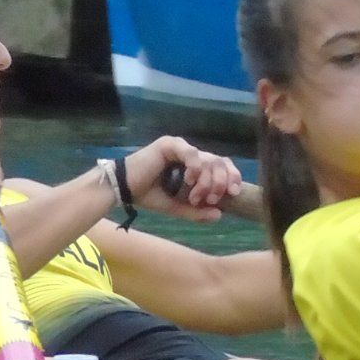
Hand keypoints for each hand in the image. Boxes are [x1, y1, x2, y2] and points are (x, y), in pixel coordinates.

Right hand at [124, 137, 241, 222]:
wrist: (124, 189)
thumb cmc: (149, 195)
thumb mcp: (177, 207)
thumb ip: (196, 211)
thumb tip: (220, 215)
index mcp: (195, 166)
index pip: (221, 165)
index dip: (232, 177)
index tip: (234, 193)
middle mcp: (191, 154)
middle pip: (219, 161)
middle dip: (220, 182)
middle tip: (212, 198)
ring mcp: (181, 148)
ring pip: (208, 159)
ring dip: (207, 180)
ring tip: (196, 195)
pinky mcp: (170, 144)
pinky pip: (192, 152)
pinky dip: (195, 167)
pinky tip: (189, 180)